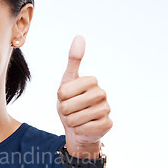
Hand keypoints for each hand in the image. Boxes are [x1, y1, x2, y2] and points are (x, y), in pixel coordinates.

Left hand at [56, 36, 111, 157]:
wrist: (77, 129)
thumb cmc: (70, 103)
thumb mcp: (67, 81)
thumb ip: (73, 60)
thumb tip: (80, 36)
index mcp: (91, 81)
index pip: (63, 91)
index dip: (60, 98)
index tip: (66, 98)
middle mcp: (101, 93)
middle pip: (68, 106)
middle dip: (64, 111)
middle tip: (70, 111)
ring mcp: (106, 109)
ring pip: (75, 119)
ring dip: (71, 122)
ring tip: (76, 119)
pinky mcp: (107, 124)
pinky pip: (83, 129)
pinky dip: (79, 130)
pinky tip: (84, 127)